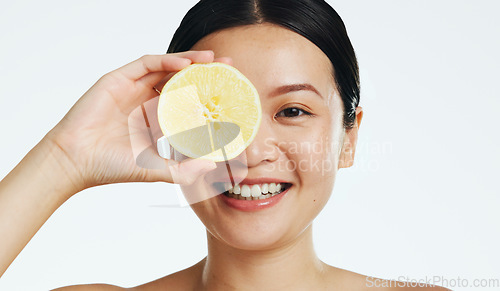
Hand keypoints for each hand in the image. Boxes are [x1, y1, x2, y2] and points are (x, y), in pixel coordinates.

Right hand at [46, 51, 228, 191]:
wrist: (77, 160)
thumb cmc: (113, 166)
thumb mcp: (157, 170)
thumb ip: (184, 170)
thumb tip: (213, 165)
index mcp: (158, 120)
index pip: (189, 102)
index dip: (210, 96)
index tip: (231, 93)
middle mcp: (148, 101)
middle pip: (182, 81)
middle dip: (206, 73)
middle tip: (229, 69)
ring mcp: (134, 89)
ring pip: (167, 68)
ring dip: (191, 61)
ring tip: (213, 60)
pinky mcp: (119, 79)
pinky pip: (147, 64)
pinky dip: (167, 61)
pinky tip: (184, 63)